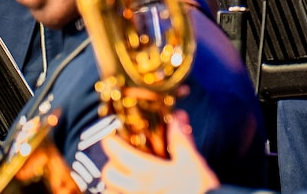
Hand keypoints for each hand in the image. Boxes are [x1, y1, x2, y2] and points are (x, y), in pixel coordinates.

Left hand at [99, 111, 216, 193]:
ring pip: (110, 191)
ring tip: (124, 178)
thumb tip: (177, 119)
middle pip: (108, 174)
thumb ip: (180, 140)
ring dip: (113, 183)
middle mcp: (135, 189)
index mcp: (147, 172)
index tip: (112, 134)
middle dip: (112, 163)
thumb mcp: (192, 162)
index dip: (110, 139)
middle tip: (120, 158)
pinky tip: (131, 191)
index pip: (116, 151)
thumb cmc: (197, 191)